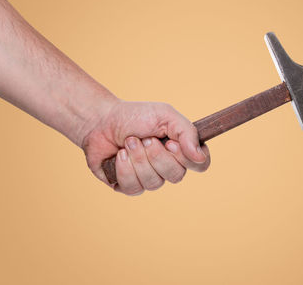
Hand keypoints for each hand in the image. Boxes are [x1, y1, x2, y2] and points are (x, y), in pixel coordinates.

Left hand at [81, 100, 210, 194]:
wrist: (101, 121)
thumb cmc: (134, 116)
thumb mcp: (165, 115)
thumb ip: (187, 132)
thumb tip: (199, 156)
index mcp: (181, 149)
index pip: (200, 164)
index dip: (186, 157)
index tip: (170, 143)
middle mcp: (168, 167)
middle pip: (176, 176)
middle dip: (156, 155)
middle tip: (144, 138)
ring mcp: (150, 179)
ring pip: (154, 183)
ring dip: (138, 159)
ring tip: (128, 142)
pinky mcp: (130, 186)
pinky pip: (134, 187)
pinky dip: (124, 168)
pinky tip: (118, 155)